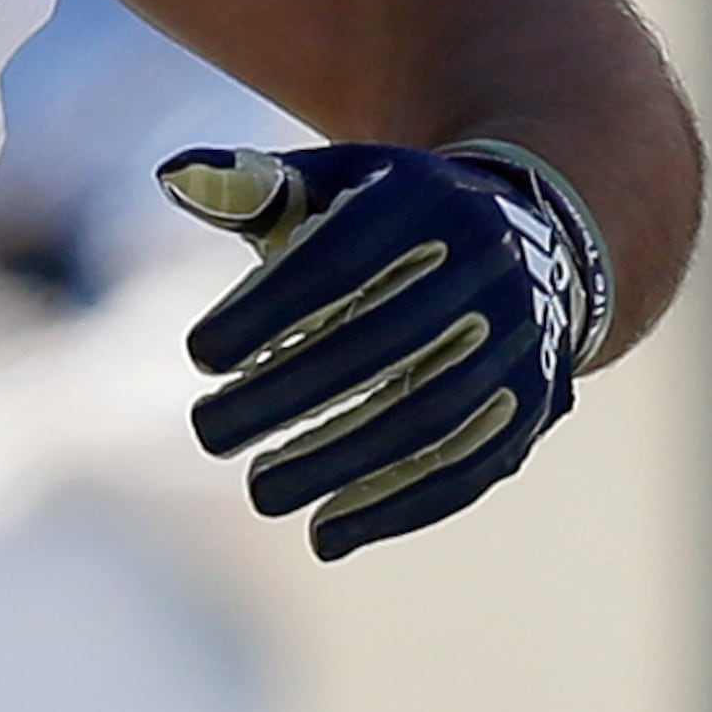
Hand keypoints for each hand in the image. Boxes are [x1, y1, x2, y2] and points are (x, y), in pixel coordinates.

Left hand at [159, 141, 612, 559]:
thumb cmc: (392, 212)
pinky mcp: (538, 404)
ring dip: (341, 463)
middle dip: (287, 397)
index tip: (199, 356)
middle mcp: (489, 270)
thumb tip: (173, 175)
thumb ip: (254, 185)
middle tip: (207, 434)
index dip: (267, 311)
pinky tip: (328, 535)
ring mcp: (524, 341)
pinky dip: (400, 506)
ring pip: (429, 416)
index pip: (338, 263)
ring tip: (260, 494)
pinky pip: (471, 467)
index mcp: (428, 204)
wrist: (536, 233)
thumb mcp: (336, 182)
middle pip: (380, 347)